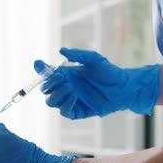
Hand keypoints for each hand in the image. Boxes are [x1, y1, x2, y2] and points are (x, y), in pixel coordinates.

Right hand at [36, 48, 160, 118]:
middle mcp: (65, 88)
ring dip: (56, 94)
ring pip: (51, 102)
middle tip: (61, 78)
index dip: (40, 70)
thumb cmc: (109, 72)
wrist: (124, 88)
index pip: (47, 74)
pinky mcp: (77, 112)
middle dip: (48, 84)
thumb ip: (78, 54)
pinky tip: (74, 95)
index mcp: (66, 75)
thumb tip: (61, 51)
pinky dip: (65, 104)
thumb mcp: (94, 59)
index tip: (39, 64)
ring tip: (70, 88)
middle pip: (45, 90)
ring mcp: (70, 101)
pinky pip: (64, 111)